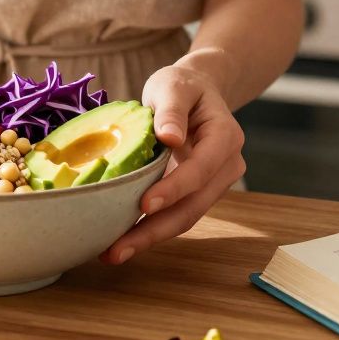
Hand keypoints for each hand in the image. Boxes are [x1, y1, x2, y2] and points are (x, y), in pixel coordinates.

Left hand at [102, 65, 245, 263]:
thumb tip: (170, 138)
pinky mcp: (195, 194)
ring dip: (149, 238)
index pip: (201, 170)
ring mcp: (212, 184)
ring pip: (184, 217)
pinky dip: (149, 229)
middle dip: (155, 231)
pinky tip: (120, 240)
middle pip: (193, 206)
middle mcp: (226, 167)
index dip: (174, 189)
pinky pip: (174, 215)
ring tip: (112, 254)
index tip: (145, 206)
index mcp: (225, 137)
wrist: (195, 91)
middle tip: (117, 250)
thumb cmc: (182, 86)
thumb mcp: (173, 86)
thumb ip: (171, 110)